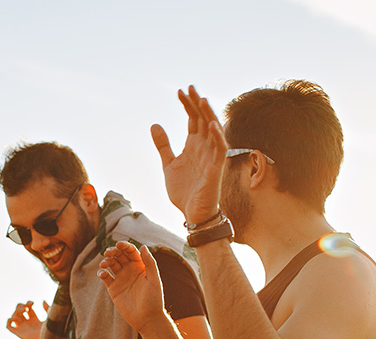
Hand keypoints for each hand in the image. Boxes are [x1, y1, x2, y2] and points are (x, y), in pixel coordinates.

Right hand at [6, 300, 48, 338]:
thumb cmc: (52, 330)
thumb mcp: (50, 316)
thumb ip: (47, 308)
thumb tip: (42, 301)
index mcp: (35, 320)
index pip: (28, 309)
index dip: (28, 304)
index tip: (32, 303)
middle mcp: (28, 324)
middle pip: (19, 311)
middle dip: (21, 306)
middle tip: (27, 308)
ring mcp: (23, 328)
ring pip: (13, 317)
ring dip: (16, 311)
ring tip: (24, 311)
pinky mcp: (19, 333)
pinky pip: (9, 326)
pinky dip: (10, 320)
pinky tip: (17, 317)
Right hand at [97, 242, 165, 332]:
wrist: (147, 319)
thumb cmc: (154, 300)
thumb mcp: (154, 280)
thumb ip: (150, 263)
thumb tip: (143, 246)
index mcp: (140, 266)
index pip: (131, 252)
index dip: (124, 246)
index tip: (118, 244)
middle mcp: (130, 271)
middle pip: (119, 255)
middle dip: (113, 251)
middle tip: (108, 252)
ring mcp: (121, 279)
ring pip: (111, 264)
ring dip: (106, 261)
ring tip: (104, 264)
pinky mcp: (113, 288)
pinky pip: (105, 277)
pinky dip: (101, 273)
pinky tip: (102, 274)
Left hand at [151, 85, 227, 223]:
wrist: (193, 213)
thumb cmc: (184, 190)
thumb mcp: (169, 164)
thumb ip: (163, 145)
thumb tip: (155, 124)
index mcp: (194, 145)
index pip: (193, 119)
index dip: (187, 105)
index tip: (179, 91)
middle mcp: (204, 147)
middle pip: (203, 120)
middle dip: (196, 104)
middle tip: (189, 87)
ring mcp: (212, 157)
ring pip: (213, 131)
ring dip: (208, 115)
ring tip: (200, 100)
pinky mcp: (216, 169)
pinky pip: (220, 150)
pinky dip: (217, 137)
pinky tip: (212, 125)